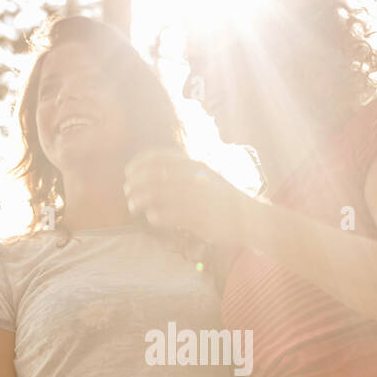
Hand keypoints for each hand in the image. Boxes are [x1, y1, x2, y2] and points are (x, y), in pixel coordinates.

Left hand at [124, 148, 257, 244]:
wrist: (249, 217)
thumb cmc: (222, 197)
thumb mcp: (205, 175)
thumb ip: (183, 171)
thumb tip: (151, 171)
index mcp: (195, 165)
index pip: (159, 157)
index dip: (139, 163)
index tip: (128, 172)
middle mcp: (194, 178)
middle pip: (153, 176)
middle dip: (135, 183)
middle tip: (127, 192)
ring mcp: (196, 198)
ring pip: (156, 195)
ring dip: (139, 200)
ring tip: (133, 207)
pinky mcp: (198, 219)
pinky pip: (168, 215)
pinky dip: (155, 216)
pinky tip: (152, 218)